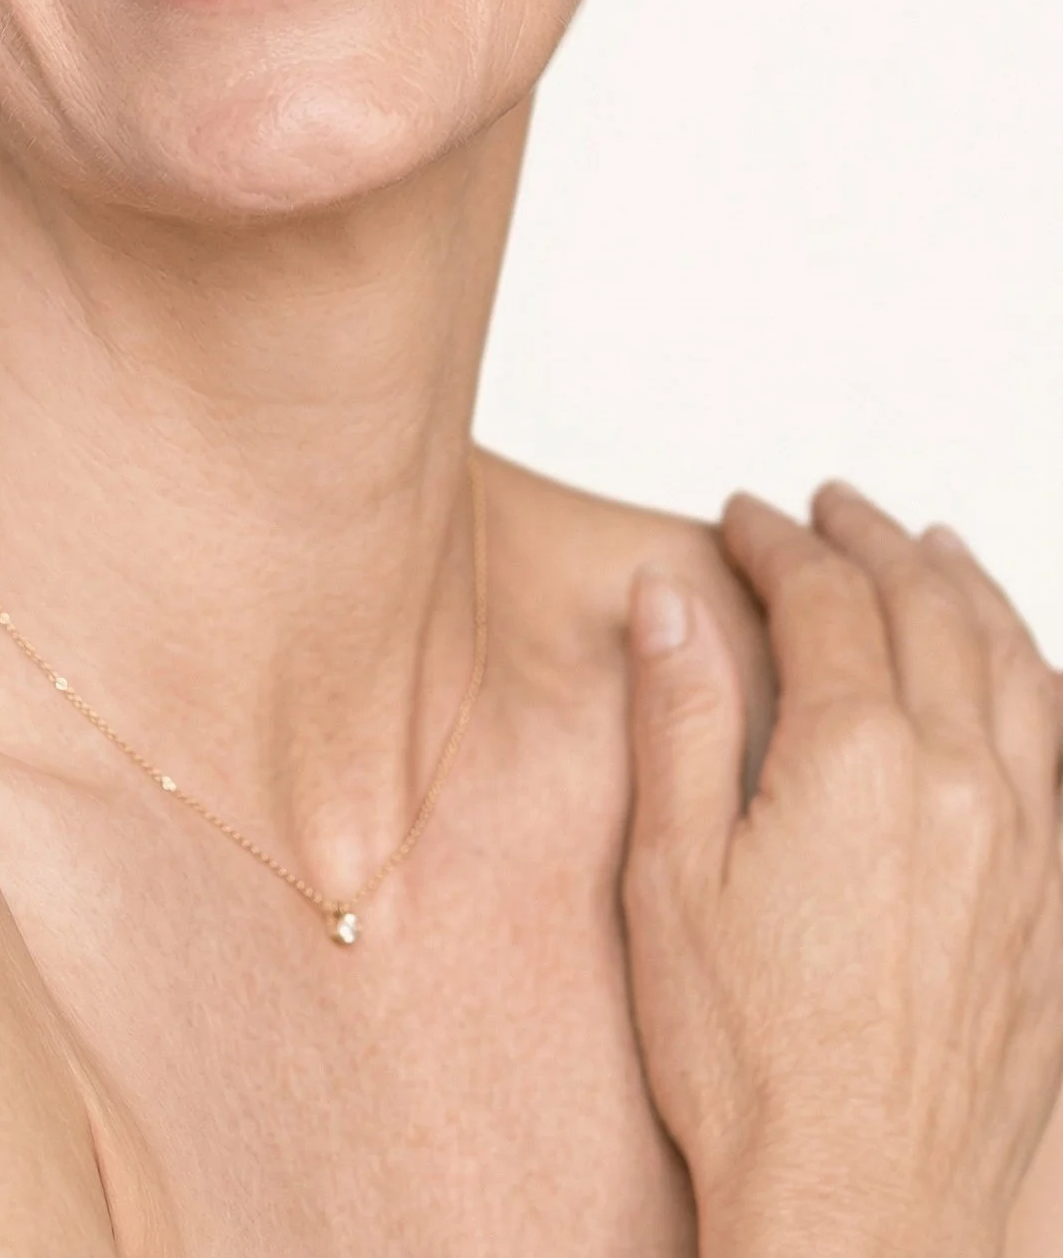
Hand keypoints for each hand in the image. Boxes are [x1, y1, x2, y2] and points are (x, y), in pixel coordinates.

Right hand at [622, 485, 1062, 1256]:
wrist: (862, 1207)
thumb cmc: (754, 1063)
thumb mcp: (671, 875)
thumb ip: (679, 717)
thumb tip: (671, 599)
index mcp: (859, 762)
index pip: (826, 600)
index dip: (780, 542)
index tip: (745, 518)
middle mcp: (963, 785)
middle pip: (931, 609)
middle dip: (873, 540)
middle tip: (832, 507)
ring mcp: (1026, 846)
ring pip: (1019, 666)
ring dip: (970, 588)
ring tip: (935, 551)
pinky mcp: (1054, 908)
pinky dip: (1038, 679)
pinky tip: (1021, 674)